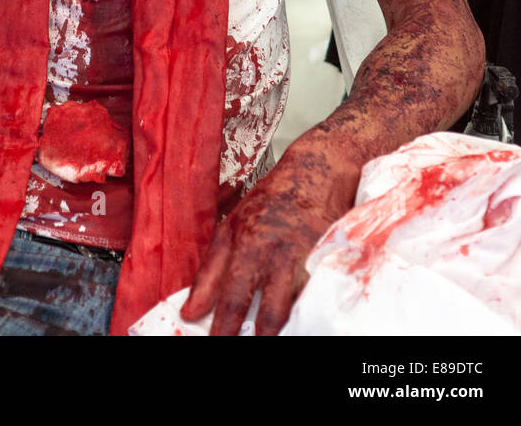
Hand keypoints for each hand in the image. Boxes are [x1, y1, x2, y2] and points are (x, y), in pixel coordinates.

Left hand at [181, 164, 338, 336]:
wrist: (318, 172)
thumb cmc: (270, 200)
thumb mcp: (230, 226)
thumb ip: (210, 271)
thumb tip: (190, 311)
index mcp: (248, 245)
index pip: (232, 298)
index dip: (223, 329)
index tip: (214, 345)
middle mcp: (278, 256)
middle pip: (269, 314)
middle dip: (259, 340)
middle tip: (246, 348)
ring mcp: (306, 261)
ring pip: (296, 310)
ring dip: (284, 331)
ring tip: (269, 339)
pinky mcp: (330, 264)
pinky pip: (317, 299)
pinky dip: (307, 313)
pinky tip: (301, 324)